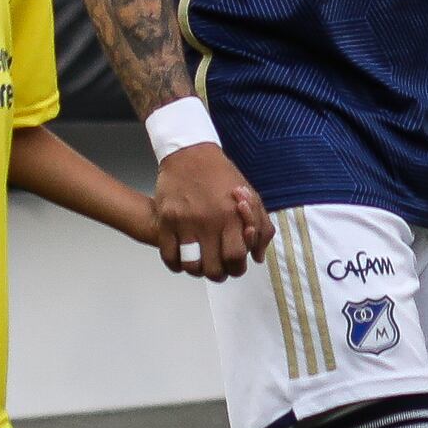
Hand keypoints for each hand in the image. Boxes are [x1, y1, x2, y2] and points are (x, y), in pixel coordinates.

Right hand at [152, 141, 269, 279]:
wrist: (190, 153)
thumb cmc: (222, 175)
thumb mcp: (251, 196)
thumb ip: (261, 227)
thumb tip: (257, 257)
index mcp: (231, 216)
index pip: (236, 258)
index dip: (237, 267)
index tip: (235, 264)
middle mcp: (208, 221)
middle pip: (214, 268)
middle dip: (218, 273)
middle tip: (218, 266)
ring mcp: (185, 222)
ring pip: (191, 265)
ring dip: (197, 270)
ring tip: (200, 262)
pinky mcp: (166, 220)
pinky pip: (169, 256)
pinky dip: (176, 264)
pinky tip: (182, 257)